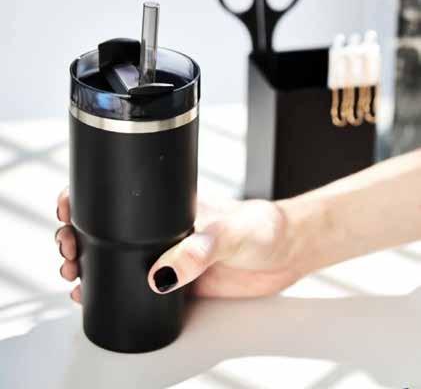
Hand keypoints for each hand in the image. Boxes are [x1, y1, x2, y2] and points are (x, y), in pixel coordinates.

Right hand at [55, 188, 300, 301]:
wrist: (286, 252)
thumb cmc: (264, 226)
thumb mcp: (231, 232)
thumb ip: (200, 250)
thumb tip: (161, 273)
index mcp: (172, 208)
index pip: (123, 198)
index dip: (90, 201)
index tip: (68, 209)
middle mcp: (165, 231)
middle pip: (111, 231)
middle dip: (79, 238)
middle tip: (67, 250)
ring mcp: (171, 257)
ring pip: (120, 261)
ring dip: (91, 266)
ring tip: (74, 277)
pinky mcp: (181, 282)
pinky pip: (141, 288)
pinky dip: (116, 292)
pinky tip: (99, 296)